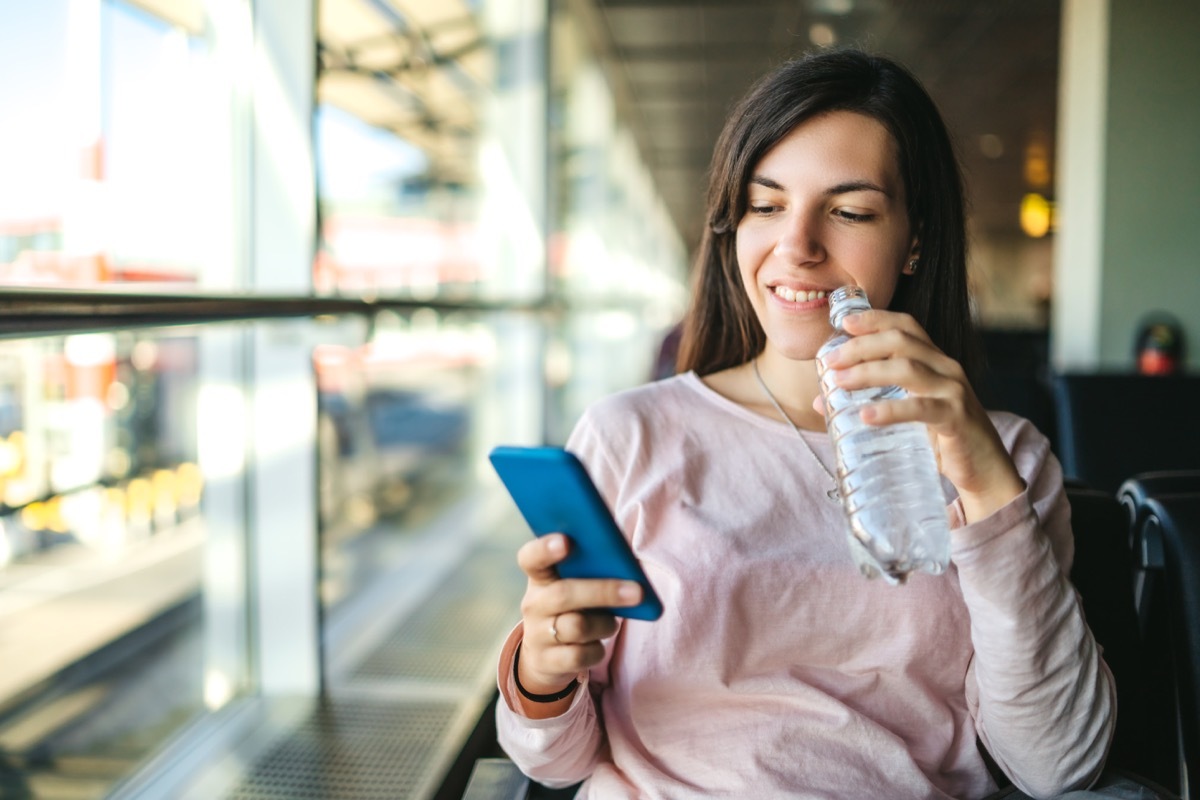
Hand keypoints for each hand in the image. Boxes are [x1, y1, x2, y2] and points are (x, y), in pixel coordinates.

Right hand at [515, 533, 642, 714]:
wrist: (546, 655)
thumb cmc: (571, 608)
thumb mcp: (572, 586)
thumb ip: (589, 570)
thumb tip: (625, 563)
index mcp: (540, 577)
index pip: (531, 558)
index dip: (545, 548)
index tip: (566, 541)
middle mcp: (534, 604)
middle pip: (564, 594)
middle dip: (604, 592)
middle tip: (637, 592)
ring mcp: (537, 634)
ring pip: (577, 627)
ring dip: (604, 624)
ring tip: (611, 622)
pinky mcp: (547, 661)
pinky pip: (580, 655)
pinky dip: (597, 650)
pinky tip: (597, 644)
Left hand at [813, 308, 1024, 522]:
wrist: (984, 470)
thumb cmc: (941, 438)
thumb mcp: (904, 413)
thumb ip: (868, 402)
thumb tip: (820, 402)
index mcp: (934, 360)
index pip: (906, 325)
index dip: (875, 319)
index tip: (843, 323)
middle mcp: (946, 368)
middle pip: (900, 342)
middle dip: (861, 346)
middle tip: (830, 361)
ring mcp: (954, 390)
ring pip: (908, 369)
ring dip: (868, 372)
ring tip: (839, 382)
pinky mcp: (956, 417)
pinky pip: (921, 408)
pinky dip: (890, 410)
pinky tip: (865, 416)